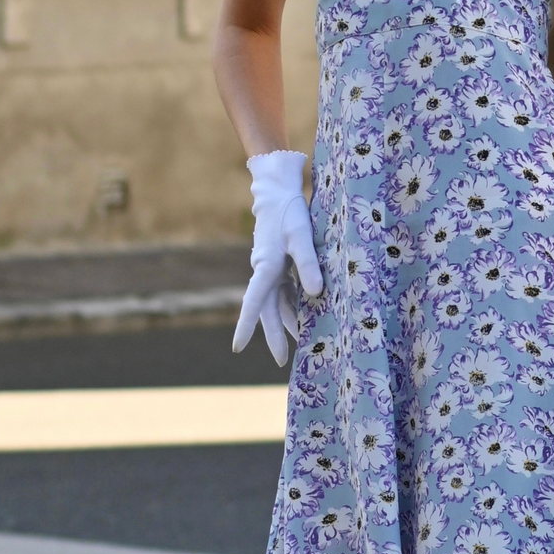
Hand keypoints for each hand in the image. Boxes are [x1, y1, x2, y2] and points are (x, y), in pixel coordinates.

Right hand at [232, 150, 323, 365]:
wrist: (279, 191)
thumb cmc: (289, 213)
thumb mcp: (301, 237)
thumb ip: (309, 265)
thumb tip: (316, 295)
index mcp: (265, 267)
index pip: (254, 303)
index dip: (247, 326)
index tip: (238, 348)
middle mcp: (265, 272)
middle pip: (267, 310)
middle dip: (274, 335)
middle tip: (283, 361)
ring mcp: (272, 269)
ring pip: (278, 302)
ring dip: (287, 321)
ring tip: (302, 342)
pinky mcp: (280, 264)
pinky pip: (286, 290)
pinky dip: (294, 304)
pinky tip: (304, 316)